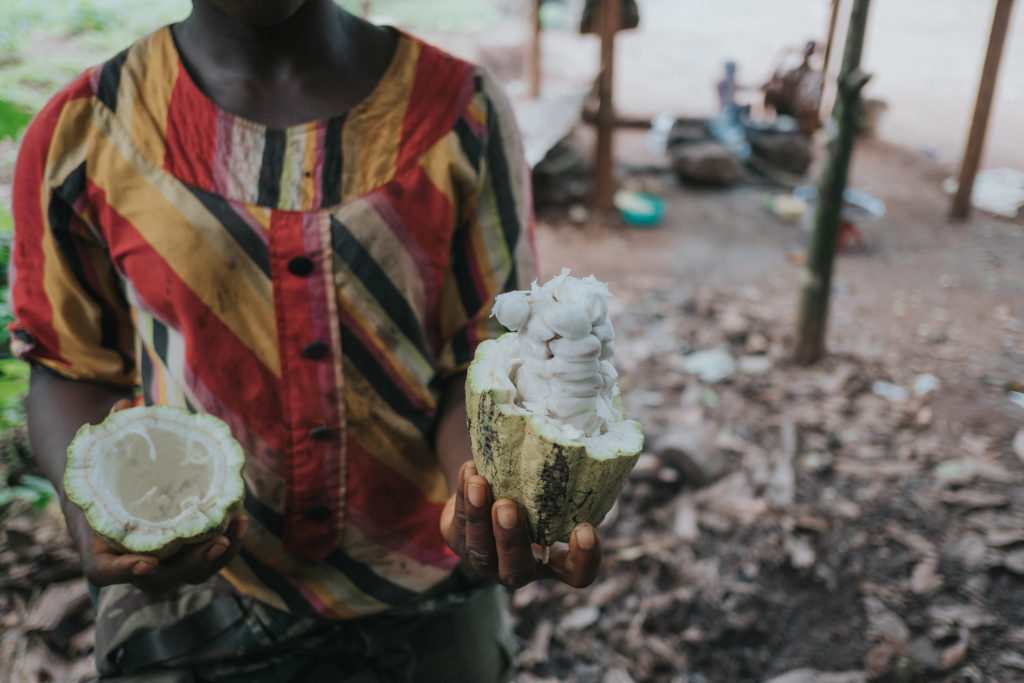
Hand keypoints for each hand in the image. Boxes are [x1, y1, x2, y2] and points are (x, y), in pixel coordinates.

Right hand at [72, 398, 248, 592]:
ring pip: (188, 574)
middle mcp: (128, 560)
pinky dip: (225, 547)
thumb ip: (112, 432)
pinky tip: (241, 520)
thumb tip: (127, 402)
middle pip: (159, 579)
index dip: (123, 571)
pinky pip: (204, 561)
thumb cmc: (103, 475)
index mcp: (99, 543)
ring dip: (216, 559)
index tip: (148, 561)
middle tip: (217, 542)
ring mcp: (158, 562)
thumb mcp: (100, 455)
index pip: (103, 571)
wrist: (111, 494)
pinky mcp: (181, 555)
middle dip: (191, 565)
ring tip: (237, 528)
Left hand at [440, 461, 600, 588]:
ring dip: (478, 514)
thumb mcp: (550, 497)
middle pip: (515, 568)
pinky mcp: (458, 541)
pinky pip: (459, 521)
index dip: (584, 559)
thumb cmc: (534, 495)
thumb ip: (562, 485)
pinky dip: (462, 494)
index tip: (586, 528)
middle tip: (507, 507)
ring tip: (478, 483)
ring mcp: (485, 560)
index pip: (577, 574)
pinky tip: (469, 470)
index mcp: (552, 562)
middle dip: (509, 538)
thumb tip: (577, 438)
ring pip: (478, 546)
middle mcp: (519, 567)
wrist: (489, 495)